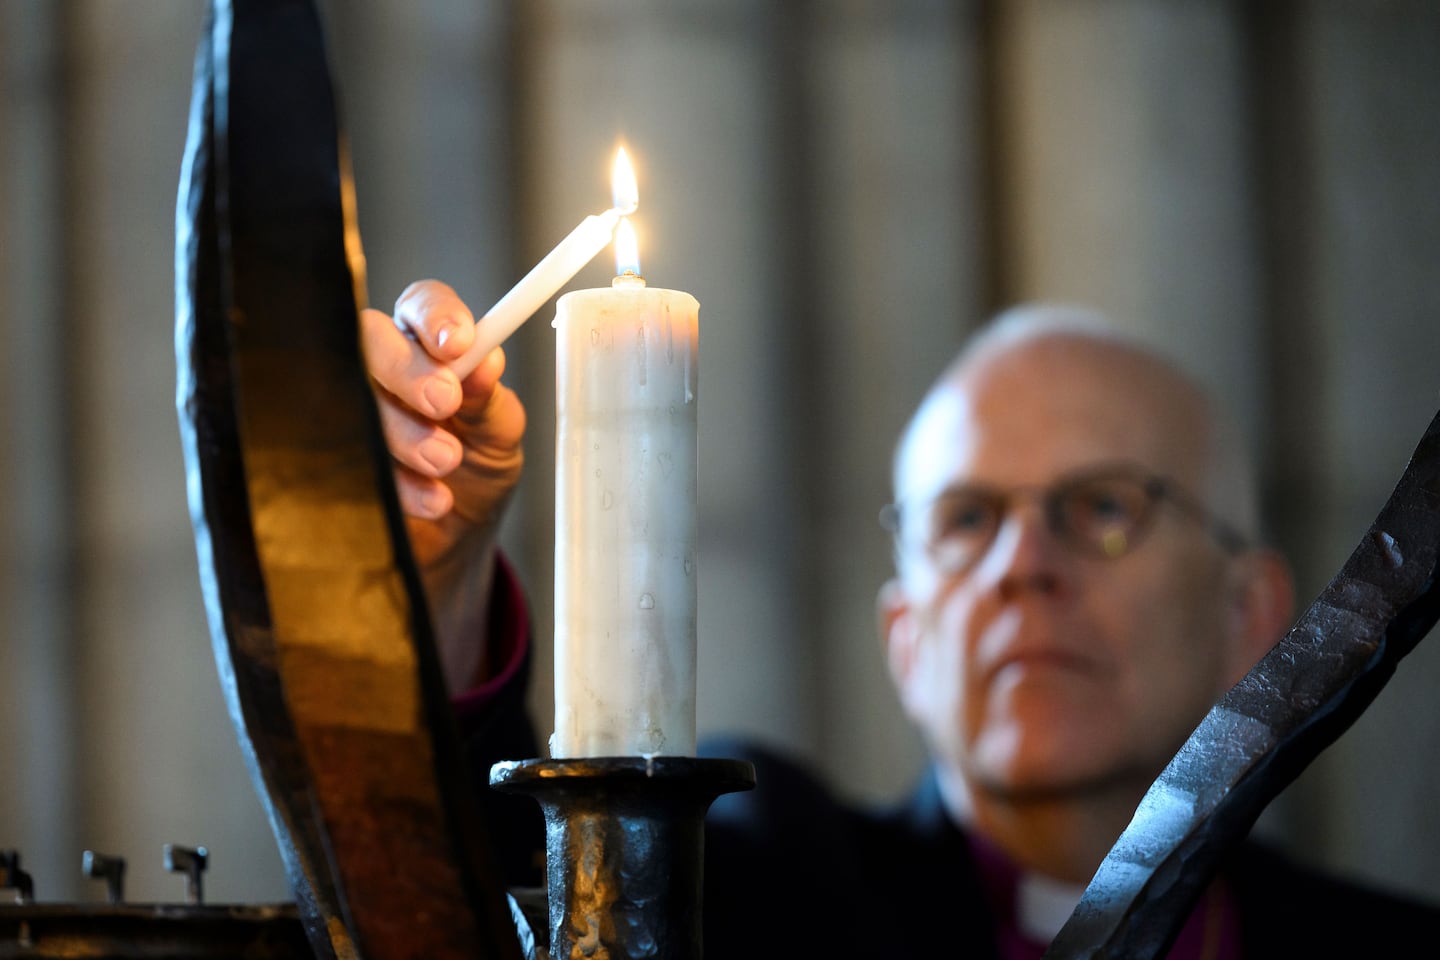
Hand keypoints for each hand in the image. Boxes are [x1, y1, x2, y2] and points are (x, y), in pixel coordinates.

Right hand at [362, 279, 526, 692]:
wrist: (449, 545)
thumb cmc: (473, 474)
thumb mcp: (498, 438)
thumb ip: (492, 401)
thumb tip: (487, 362)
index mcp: (428, 347)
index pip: (421, 305)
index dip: (436, 316)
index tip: (459, 343)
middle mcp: (379, 367)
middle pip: (370, 337)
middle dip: (408, 370)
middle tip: (444, 403)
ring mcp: (344, 407)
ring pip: (350, 393)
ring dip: (402, 432)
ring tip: (444, 463)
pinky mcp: (321, 454)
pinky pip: (338, 453)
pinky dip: (392, 480)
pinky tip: (428, 499)